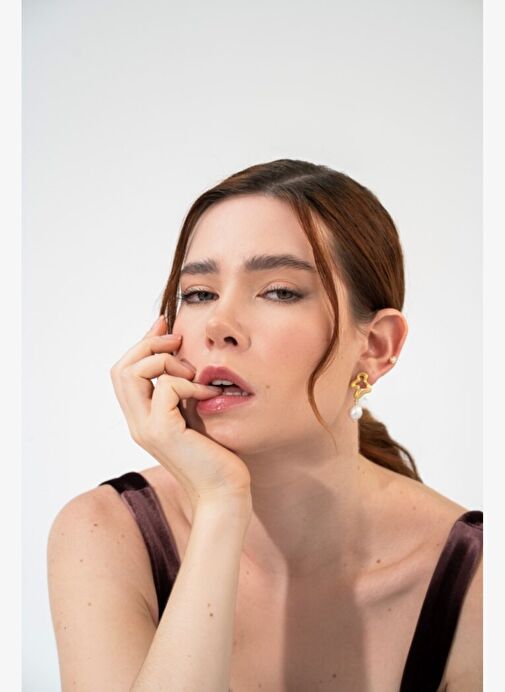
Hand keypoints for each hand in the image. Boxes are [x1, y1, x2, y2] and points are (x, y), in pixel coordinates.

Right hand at [110, 315, 251, 512]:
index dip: (142, 345)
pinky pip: (166, 388)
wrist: (224, 491)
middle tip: (176, 339)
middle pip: (121, 368)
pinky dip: (187, 382)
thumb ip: (183, 390)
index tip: (165, 326)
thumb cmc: (217, 454)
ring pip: (133, 373)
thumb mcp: (195, 413)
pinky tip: (206, 393)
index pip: (125, 373)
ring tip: (192, 372)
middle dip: (148, 345)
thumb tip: (184, 355)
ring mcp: (146, 428)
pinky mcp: (163, 431)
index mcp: (143, 419)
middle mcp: (138, 423)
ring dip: (165, 360)